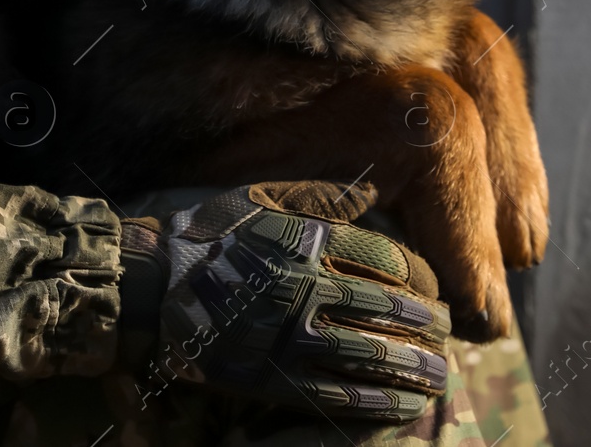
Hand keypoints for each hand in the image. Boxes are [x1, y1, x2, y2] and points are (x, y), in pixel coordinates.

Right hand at [116, 180, 450, 423]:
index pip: (389, 259)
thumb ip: (320, 195)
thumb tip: (373, 186)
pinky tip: (403, 404)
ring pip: (373, 356)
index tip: (435, 288)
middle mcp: (304, 286)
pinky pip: (340, 396)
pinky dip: (380, 401)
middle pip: (391, 309)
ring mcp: (288, 336)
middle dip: (428, 325)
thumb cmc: (200, 232)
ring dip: (415, 368)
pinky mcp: (272, 379)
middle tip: (447, 334)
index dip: (422, 276)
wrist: (143, 285)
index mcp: (305, 238)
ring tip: (437, 375)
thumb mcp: (258, 196)